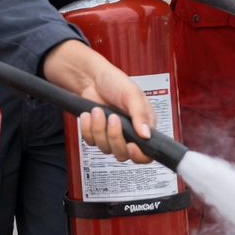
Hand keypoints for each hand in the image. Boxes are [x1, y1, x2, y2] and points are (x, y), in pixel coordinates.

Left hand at [43, 40, 155, 162]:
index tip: (130, 146)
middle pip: (123, 154)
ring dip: (99, 129)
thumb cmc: (116, 82)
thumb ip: (141, 114)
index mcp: (143, 125)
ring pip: (105, 149)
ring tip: (98, 110)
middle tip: (112, 118)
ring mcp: (112, 136)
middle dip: (114, 137)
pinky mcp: (96, 135)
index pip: (146, 153)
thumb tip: (146, 135)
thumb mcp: (132, 94)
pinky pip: (91, 142)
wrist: (92, 78)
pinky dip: (87, 129)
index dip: (139, 155)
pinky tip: (89, 115)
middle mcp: (129, 134)